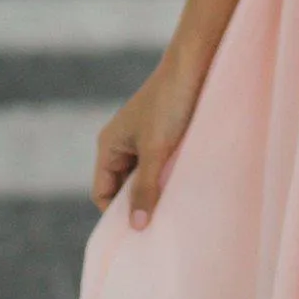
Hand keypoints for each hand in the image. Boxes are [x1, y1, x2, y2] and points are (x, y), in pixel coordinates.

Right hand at [91, 58, 203, 228]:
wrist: (195, 65)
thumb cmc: (170, 104)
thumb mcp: (156, 150)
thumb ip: (145, 187)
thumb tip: (135, 227)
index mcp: (109, 146)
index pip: (103, 193)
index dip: (117, 214)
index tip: (139, 233)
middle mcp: (122, 145)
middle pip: (123, 188)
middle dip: (138, 205)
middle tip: (159, 227)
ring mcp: (144, 141)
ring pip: (144, 178)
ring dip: (156, 192)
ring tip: (174, 210)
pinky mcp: (165, 137)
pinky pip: (161, 167)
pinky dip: (169, 178)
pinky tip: (185, 189)